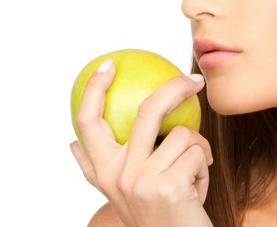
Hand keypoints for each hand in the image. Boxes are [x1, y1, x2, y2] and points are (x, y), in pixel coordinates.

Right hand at [70, 59, 213, 226]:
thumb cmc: (155, 216)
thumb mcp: (119, 194)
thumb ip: (96, 169)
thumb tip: (71, 143)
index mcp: (103, 172)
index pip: (87, 122)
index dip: (94, 89)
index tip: (107, 65)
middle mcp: (116, 175)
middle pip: (146, 111)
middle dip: (174, 88)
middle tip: (194, 81)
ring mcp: (141, 181)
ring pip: (182, 133)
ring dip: (199, 149)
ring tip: (195, 170)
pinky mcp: (168, 187)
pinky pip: (198, 154)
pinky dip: (205, 167)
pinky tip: (197, 189)